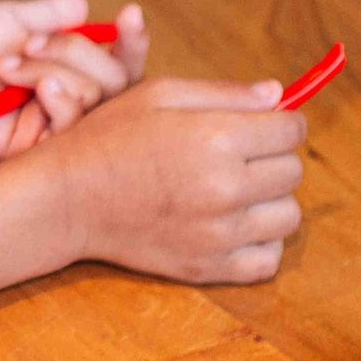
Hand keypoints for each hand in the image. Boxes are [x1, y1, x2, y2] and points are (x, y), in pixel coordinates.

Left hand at [0, 0, 148, 161]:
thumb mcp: (10, 19)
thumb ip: (51, 15)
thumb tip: (85, 5)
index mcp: (66, 67)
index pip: (118, 60)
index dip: (132, 40)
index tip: (130, 14)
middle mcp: (67, 97)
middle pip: (116, 79)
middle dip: (75, 51)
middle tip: (28, 43)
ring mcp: (55, 125)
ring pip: (95, 98)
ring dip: (52, 71)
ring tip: (6, 67)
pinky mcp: (39, 151)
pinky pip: (73, 127)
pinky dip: (61, 100)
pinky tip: (38, 90)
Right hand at [38, 76, 306, 283]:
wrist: (67, 198)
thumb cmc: (110, 137)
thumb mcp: (160, 94)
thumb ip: (224, 93)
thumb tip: (280, 95)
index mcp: (216, 138)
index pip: (292, 130)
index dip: (282, 121)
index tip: (264, 123)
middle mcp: (225, 188)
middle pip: (293, 171)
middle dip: (273, 156)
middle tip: (239, 154)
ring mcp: (219, 234)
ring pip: (287, 216)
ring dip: (269, 200)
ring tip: (234, 189)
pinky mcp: (210, 267)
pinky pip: (268, 259)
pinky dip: (259, 242)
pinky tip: (231, 222)